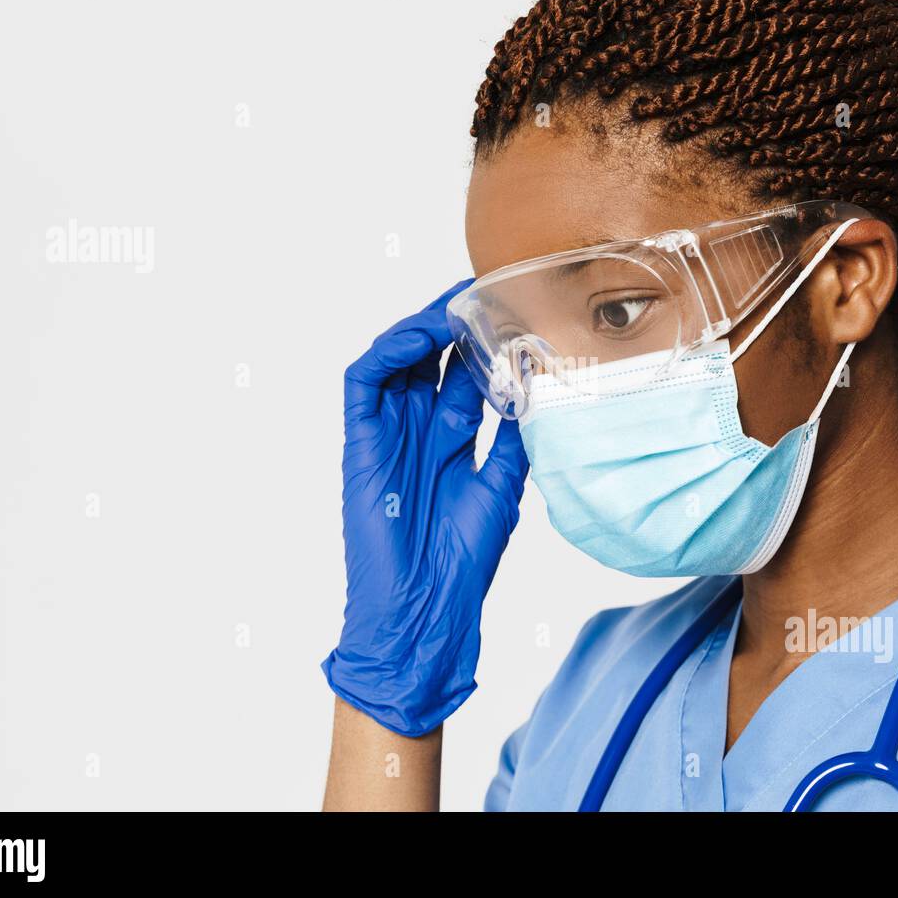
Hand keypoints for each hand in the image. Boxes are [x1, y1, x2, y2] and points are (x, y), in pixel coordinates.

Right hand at [323, 281, 529, 736]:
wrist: (426, 607)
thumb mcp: (502, 488)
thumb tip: (536, 389)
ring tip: (454, 305)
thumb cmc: (463, 560)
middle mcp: (419, 429)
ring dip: (422, 327)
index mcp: (453, 439)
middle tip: (485, 290)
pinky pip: (364, 382)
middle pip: (432, 357)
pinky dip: (388, 353)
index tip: (515, 308)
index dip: (485, 340)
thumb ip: (513, 438)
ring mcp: (388, 433)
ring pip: (397, 360)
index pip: (466, 373)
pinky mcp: (360, 442)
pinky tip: (420, 337)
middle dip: (455, 321)